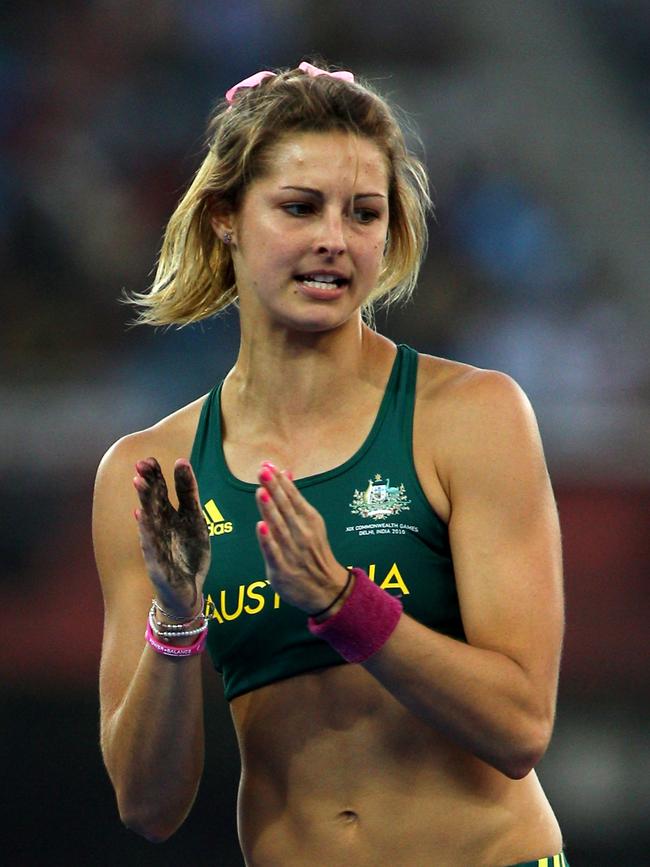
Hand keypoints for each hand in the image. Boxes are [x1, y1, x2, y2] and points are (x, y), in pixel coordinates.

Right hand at [133, 457, 209, 618]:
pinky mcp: (156, 563)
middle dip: (149, 482)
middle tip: (142, 463)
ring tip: (139, 482)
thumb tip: (181, 463)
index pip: (163, 491)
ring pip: (150, 518)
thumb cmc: (189, 556)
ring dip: (144, 500)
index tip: (153, 458)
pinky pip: (151, 544)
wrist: (188, 593)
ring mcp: (157, 544)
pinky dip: (146, 530)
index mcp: (171, 516)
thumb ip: (189, 494)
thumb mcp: (196, 521)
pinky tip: (141, 516)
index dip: (159, 475)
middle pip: (154, 501)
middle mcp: (161, 527)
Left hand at [255, 463, 348, 613]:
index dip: (279, 481)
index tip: (267, 465)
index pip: (292, 496)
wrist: (328, 590)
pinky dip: (268, 540)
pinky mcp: (282, 569)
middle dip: (273, 489)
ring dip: (269, 510)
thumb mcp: (309, 522)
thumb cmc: (313, 552)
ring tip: (261, 492)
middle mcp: (302, 533)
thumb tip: (285, 472)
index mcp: (309, 520)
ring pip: (279, 527)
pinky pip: (274, 553)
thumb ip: (294, 498)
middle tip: (262, 471)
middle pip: (285, 508)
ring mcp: (292, 551)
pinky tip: (261, 527)